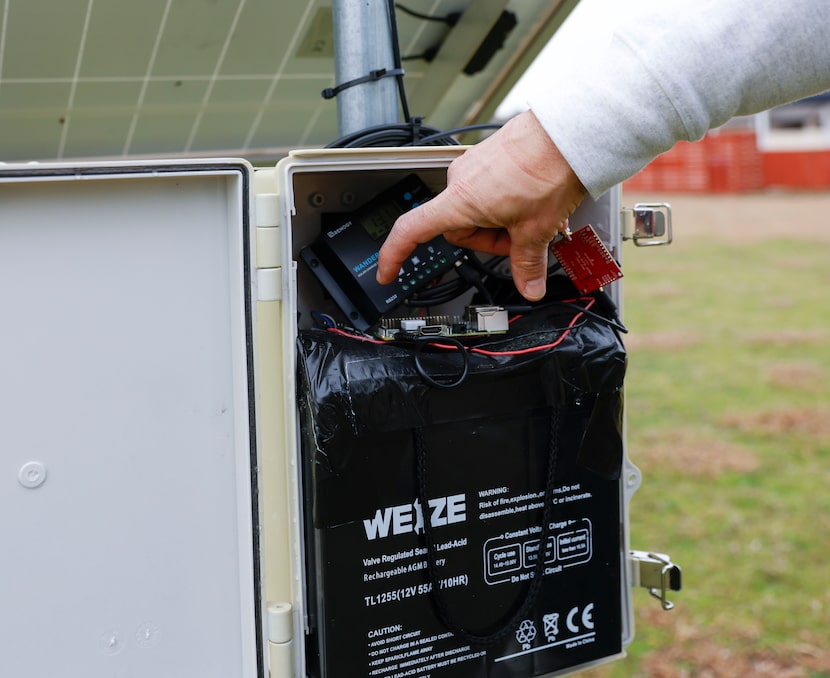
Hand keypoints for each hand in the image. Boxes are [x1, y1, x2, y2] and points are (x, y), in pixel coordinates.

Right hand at [376, 110, 586, 300]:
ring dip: (500, 221)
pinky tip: (531, 199)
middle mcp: (459, 180)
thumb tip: (529, 287)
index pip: (411, 230)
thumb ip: (527, 265)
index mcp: (460, 201)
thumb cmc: (547, 170)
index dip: (395, 256)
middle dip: (489, 240)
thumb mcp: (537, 229)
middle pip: (460, 228)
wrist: (568, 133)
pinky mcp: (488, 156)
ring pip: (477, 210)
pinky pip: (488, 190)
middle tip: (521, 239)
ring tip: (532, 215)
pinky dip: (506, 202)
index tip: (388, 273)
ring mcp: (473, 166)